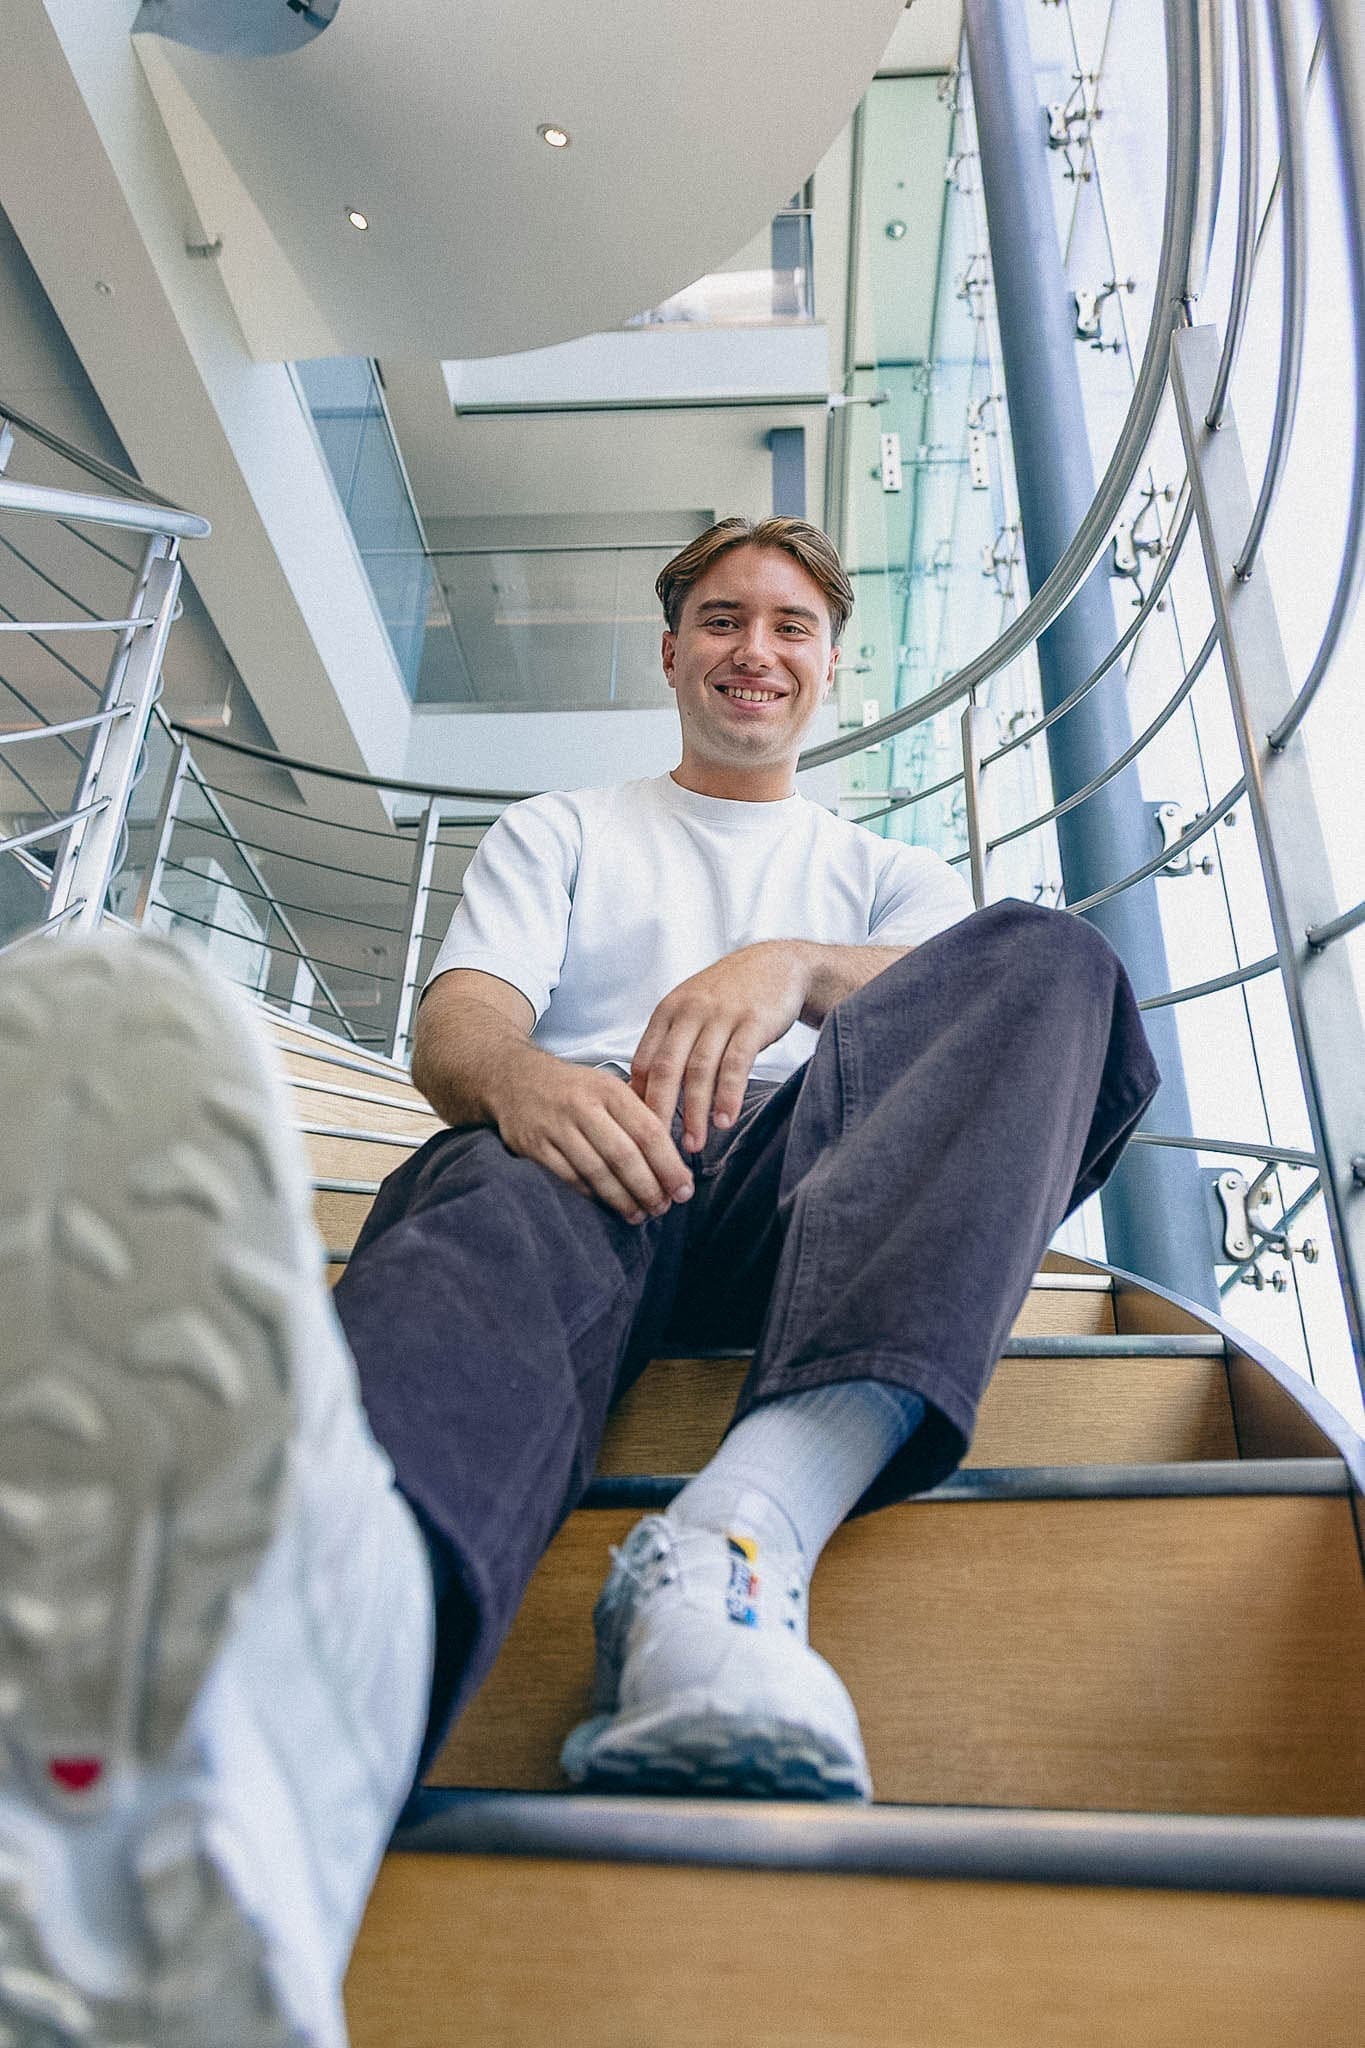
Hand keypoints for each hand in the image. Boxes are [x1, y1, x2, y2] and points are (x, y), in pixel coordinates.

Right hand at [491, 1050, 694, 1223]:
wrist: (513, 1078)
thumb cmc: (573, 1089)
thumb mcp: (608, 1086)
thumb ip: (639, 1114)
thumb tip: (677, 1159)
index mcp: (609, 1089)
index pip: (648, 1131)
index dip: (669, 1165)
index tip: (684, 1189)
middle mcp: (582, 1105)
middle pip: (624, 1155)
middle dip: (649, 1187)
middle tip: (664, 1208)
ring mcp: (555, 1126)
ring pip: (596, 1171)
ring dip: (622, 1199)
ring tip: (639, 1214)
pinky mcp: (533, 1145)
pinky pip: (569, 1178)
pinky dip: (592, 1195)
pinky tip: (608, 1205)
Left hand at [630, 942, 808, 1151]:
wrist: (778, 964)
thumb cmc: (730, 995)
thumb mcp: (691, 1010)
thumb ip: (669, 1045)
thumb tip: (643, 1092)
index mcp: (669, 1012)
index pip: (644, 1061)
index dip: (641, 1099)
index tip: (641, 1130)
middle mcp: (690, 1012)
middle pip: (667, 1069)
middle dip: (661, 1112)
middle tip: (659, 1148)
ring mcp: (721, 1016)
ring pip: (700, 1071)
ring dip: (695, 1112)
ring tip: (694, 1144)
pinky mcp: (752, 1022)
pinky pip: (736, 1064)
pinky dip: (728, 1095)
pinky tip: (724, 1119)